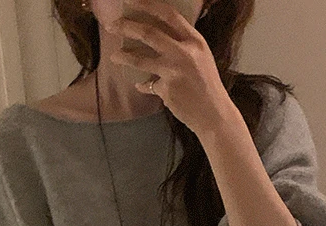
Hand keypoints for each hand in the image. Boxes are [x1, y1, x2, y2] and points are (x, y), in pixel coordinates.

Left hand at [107, 0, 231, 135]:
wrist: (213, 114)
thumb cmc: (207, 86)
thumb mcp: (201, 58)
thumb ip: (183, 45)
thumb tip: (158, 35)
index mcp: (195, 41)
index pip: (168, 14)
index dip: (147, 4)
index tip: (129, 0)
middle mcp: (184, 53)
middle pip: (149, 33)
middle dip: (126, 27)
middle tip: (111, 26)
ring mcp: (174, 71)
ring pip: (141, 60)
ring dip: (124, 57)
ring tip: (114, 56)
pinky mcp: (166, 89)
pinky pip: (147, 85)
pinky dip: (142, 85)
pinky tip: (141, 86)